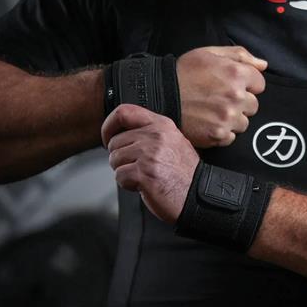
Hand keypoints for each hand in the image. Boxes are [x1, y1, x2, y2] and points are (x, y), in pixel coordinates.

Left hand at [101, 103, 199, 222]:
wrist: (197, 195)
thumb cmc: (184, 173)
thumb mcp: (172, 141)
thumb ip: (149, 132)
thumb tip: (121, 132)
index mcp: (162, 125)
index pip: (124, 112)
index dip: (109, 125)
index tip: (109, 138)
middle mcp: (156, 136)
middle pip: (115, 141)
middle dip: (120, 158)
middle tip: (137, 166)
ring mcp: (150, 154)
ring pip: (114, 159)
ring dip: (124, 171)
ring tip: (144, 175)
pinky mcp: (144, 173)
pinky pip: (119, 176)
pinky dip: (128, 184)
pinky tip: (144, 185)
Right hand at [176, 46, 267, 148]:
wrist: (158, 95)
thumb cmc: (184, 72)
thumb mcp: (210, 53)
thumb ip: (240, 55)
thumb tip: (263, 65)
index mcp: (236, 74)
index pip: (259, 84)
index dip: (246, 84)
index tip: (231, 85)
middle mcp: (236, 96)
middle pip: (253, 105)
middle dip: (240, 102)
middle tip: (219, 99)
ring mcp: (228, 118)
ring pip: (243, 123)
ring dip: (232, 119)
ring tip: (212, 111)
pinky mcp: (218, 135)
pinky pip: (230, 137)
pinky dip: (221, 132)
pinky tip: (207, 122)